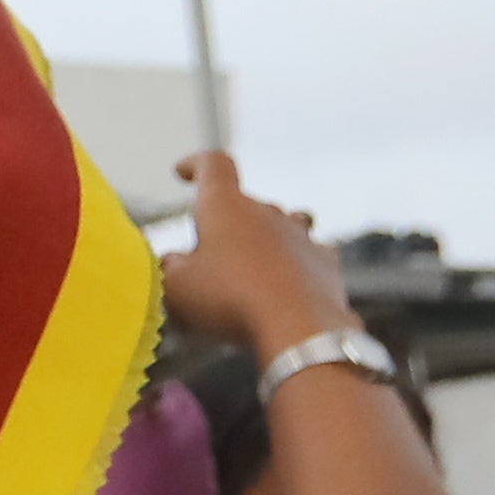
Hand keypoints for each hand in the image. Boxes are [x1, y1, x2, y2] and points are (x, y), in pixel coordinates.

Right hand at [151, 149, 347, 368]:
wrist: (296, 328)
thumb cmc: (230, 300)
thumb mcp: (176, 287)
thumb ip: (170, 268)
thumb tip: (174, 263)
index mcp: (226, 206)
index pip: (213, 166)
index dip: (196, 165)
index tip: (184, 171)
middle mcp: (266, 211)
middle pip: (244, 204)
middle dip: (225, 224)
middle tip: (206, 256)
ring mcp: (299, 236)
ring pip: (278, 226)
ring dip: (261, 241)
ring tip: (246, 269)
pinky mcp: (324, 263)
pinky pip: (304, 255)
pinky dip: (291, 267)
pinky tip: (283, 289)